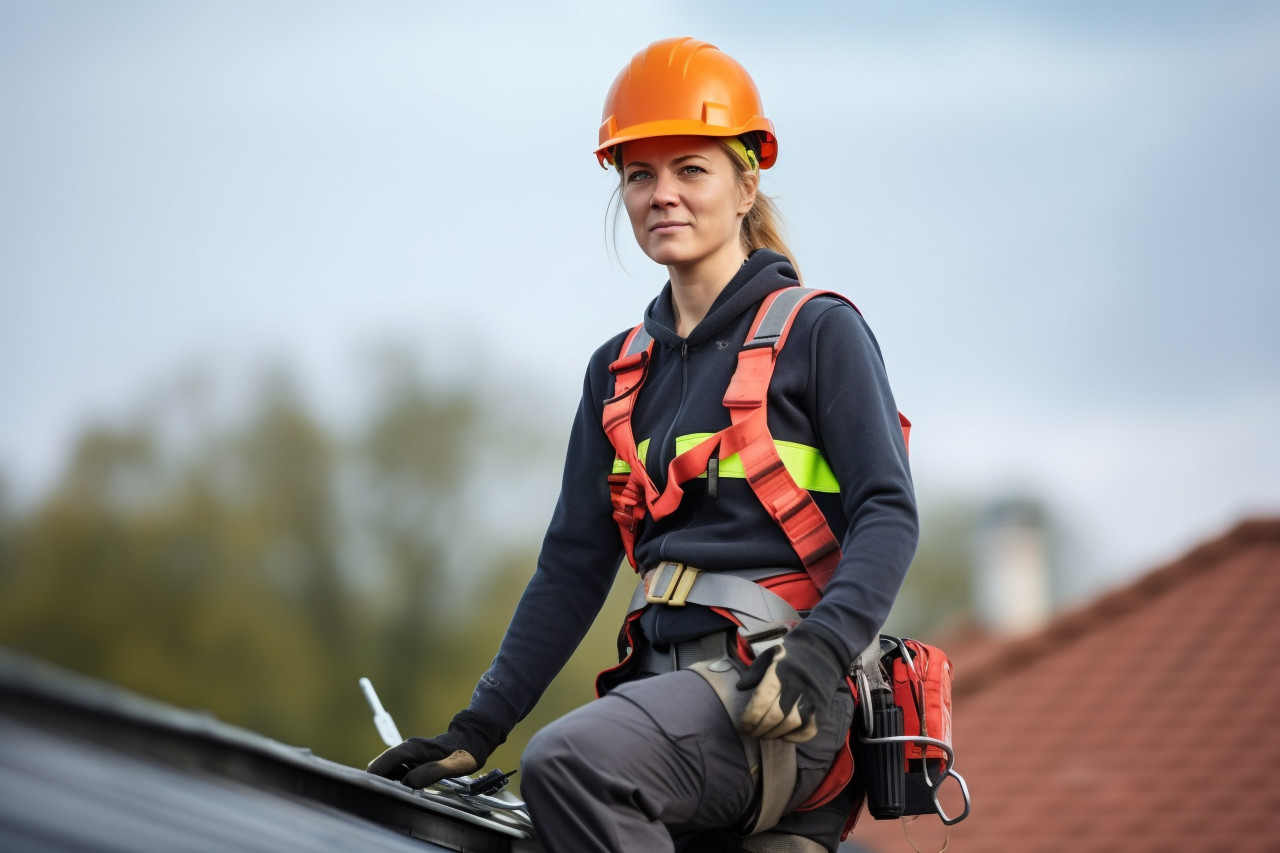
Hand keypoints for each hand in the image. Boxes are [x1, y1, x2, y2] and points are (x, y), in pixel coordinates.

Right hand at [366, 709, 503, 788]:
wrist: (474, 737)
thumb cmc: (466, 751)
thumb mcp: (456, 764)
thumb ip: (434, 772)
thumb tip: (410, 781)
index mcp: (415, 749)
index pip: (388, 759)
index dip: (376, 772)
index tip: (368, 787)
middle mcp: (409, 748)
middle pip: (383, 764)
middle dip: (377, 779)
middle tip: (377, 799)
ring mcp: (410, 753)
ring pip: (388, 768)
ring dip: (385, 781)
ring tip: (387, 799)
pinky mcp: (413, 759)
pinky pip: (397, 770)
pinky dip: (394, 780)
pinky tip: (400, 792)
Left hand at [736, 627, 845, 742]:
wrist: (823, 650)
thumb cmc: (790, 655)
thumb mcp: (768, 655)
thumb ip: (754, 672)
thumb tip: (740, 688)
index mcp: (779, 673)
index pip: (761, 702)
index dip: (750, 717)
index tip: (742, 725)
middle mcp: (796, 688)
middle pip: (774, 717)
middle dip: (758, 729)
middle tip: (750, 733)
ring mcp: (810, 700)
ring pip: (790, 726)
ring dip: (773, 734)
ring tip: (763, 734)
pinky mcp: (821, 709)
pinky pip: (807, 731)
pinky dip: (794, 737)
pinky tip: (783, 735)